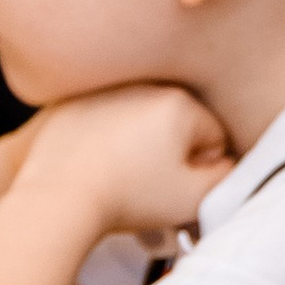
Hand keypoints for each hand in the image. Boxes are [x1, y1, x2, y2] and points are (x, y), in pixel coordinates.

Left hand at [21, 85, 235, 241]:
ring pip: (136, 122)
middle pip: (174, 125)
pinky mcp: (69, 103)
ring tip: (120, 179)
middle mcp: (142, 86)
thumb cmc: (127, 198)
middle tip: (151, 187)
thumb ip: (226, 178)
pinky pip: (99, 122)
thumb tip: (227, 164)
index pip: (213, 136)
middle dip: (169, 154)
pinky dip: (101, 141)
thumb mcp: (195, 198)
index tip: (179, 188)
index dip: (202, 170)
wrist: (57, 198)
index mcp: (179, 103)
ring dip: (136, 146)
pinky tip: (93, 167)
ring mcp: (102, 91)